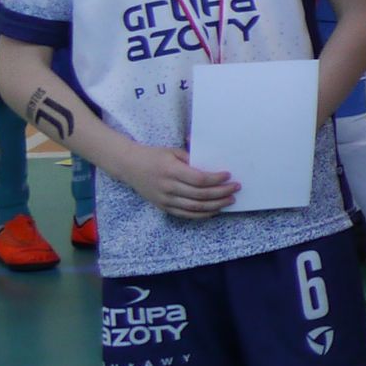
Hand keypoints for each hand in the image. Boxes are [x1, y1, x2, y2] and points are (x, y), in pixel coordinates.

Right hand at [113, 140, 238, 216]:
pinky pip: (186, 214)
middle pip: (200, 194)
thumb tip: (213, 164)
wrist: (129, 166)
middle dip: (221, 192)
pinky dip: (202, 214)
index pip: (199, 179)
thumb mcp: (173, 151)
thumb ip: (192, 158)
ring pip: (195, 207)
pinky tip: (214, 210)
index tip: (228, 175)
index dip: (216, 179)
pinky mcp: (163, 207)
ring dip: (216, 205)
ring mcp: (165, 199)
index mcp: (171, 170)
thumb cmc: (154, 155)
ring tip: (230, 200)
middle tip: (235, 188)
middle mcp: (168, 187)